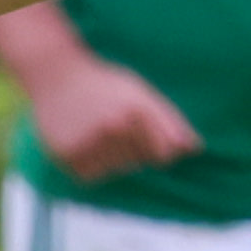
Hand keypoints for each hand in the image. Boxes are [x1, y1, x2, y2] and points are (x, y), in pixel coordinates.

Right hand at [19, 52, 201, 179]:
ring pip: (115, 171)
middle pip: (138, 162)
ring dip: (110, 157)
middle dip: (130, 146)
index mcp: (136, 110)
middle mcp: (113, 127)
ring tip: (94, 129)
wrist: (54, 74)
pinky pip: (91, 176)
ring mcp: (89, 142)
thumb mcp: (140, 93)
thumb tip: (195, 149)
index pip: (164, 153)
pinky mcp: (67, 155)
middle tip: (108, 119)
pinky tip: (82, 141)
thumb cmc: (104, 83)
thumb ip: (170, 121)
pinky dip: (90, 165)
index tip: (139, 126)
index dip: (156, 143)